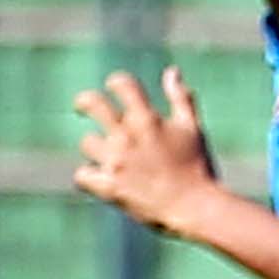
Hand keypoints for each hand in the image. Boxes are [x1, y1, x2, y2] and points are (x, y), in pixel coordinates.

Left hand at [68, 68, 226, 236]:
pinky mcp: (109, 187)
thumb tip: (172, 71)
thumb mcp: (192, 128)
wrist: (195, 207)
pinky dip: (88, 176)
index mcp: (147, 119)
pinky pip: (82, 175)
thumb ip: (180, 98)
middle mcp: (127, 136)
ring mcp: (116, 162)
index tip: (114, 87)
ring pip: (88, 142)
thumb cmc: (197, 166)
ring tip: (108, 156)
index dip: (116, 82)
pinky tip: (99, 178)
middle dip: (84, 101)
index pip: (122, 84)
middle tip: (82, 106)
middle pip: (92, 104)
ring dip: (96, 147)